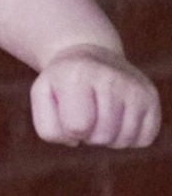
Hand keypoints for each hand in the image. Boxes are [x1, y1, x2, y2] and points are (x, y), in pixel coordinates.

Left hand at [31, 46, 161, 148]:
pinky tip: (119, 118)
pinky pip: (144, 139)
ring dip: (108, 138)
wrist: (88, 54)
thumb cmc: (62, 83)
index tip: (69, 112)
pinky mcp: (151, 97)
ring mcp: (134, 87)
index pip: (78, 127)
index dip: (70, 129)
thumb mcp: (43, 98)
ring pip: (122, 141)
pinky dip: (129, 137)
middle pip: (102, 137)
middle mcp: (110, 78)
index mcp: (78, 76)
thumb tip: (77, 139)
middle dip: (89, 135)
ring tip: (100, 115)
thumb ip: (49, 129)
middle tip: (86, 113)